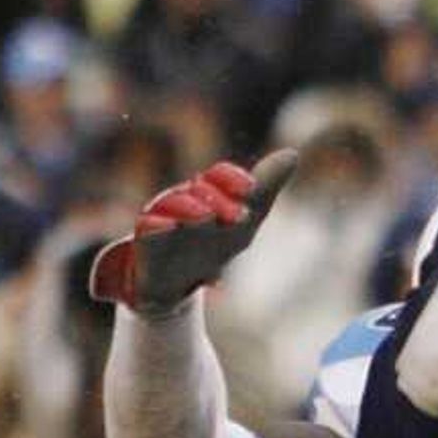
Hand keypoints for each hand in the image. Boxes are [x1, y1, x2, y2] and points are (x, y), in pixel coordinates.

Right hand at [89, 149, 298, 315]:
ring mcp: (163, 217)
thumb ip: (265, 190)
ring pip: (172, 204)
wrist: (180, 285)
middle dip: (218, 199)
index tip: (250, 189)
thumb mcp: (245, 222)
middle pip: (199, 190)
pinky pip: (148, 227)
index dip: (232, 179)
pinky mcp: (145, 240)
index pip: (220, 177)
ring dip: (188, 207)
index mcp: (209, 193)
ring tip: (205, 215)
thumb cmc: (214, 246)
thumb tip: (292, 153)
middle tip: (240, 215)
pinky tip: (168, 226)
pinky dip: (157, 225)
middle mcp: (185, 200)